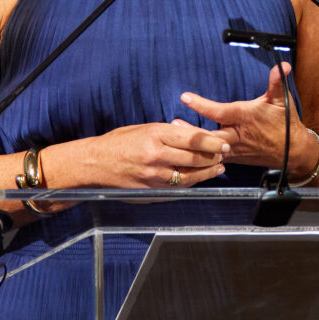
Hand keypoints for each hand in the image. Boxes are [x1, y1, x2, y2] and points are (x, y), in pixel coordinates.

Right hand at [57, 121, 229, 188]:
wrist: (94, 164)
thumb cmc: (119, 142)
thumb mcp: (144, 128)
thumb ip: (169, 133)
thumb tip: (194, 136)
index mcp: (155, 135)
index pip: (192, 139)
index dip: (212, 142)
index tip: (223, 143)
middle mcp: (156, 156)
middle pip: (194, 158)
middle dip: (213, 157)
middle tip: (224, 155)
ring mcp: (153, 176)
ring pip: (189, 176)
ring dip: (206, 173)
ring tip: (217, 169)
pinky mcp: (150, 191)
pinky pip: (177, 188)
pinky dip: (190, 183)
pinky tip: (198, 178)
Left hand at [181, 64, 301, 173]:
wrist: (293, 152)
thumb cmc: (285, 124)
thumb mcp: (282, 101)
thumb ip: (277, 82)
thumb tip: (281, 65)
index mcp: (245, 118)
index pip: (219, 111)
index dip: (201, 105)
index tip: (185, 97)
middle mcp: (236, 135)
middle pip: (208, 136)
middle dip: (190, 132)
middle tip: (172, 124)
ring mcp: (234, 150)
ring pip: (208, 150)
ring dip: (191, 143)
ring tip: (173, 134)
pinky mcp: (233, 158)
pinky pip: (213, 160)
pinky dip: (199, 156)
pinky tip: (185, 152)